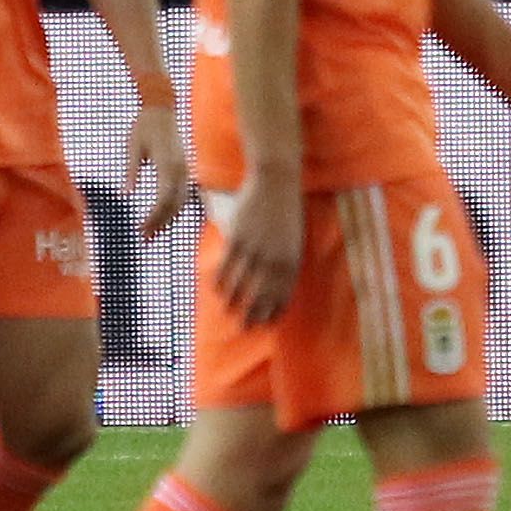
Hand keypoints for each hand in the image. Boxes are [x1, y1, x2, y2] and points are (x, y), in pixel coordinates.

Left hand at [126, 103, 186, 239]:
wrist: (161, 108)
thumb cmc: (144, 126)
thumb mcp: (132, 147)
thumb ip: (131, 170)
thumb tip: (126, 194)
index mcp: (168, 163)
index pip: (164, 198)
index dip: (154, 216)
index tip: (140, 229)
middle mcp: (181, 169)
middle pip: (174, 203)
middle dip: (160, 222)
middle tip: (143, 238)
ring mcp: (185, 169)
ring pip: (180, 201)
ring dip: (167, 218)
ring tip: (151, 233)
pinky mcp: (184, 169)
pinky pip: (181, 193)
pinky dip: (172, 208)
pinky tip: (161, 217)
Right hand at [217, 166, 303, 321]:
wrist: (276, 183)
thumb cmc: (287, 212)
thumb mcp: (293, 239)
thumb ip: (286, 261)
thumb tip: (277, 282)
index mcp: (292, 260)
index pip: (283, 294)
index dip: (274, 311)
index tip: (267, 323)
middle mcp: (274, 259)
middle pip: (261, 295)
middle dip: (253, 314)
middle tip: (245, 327)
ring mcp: (255, 250)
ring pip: (240, 284)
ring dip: (234, 300)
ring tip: (229, 309)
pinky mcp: (238, 239)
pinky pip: (225, 266)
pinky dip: (220, 280)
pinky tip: (216, 288)